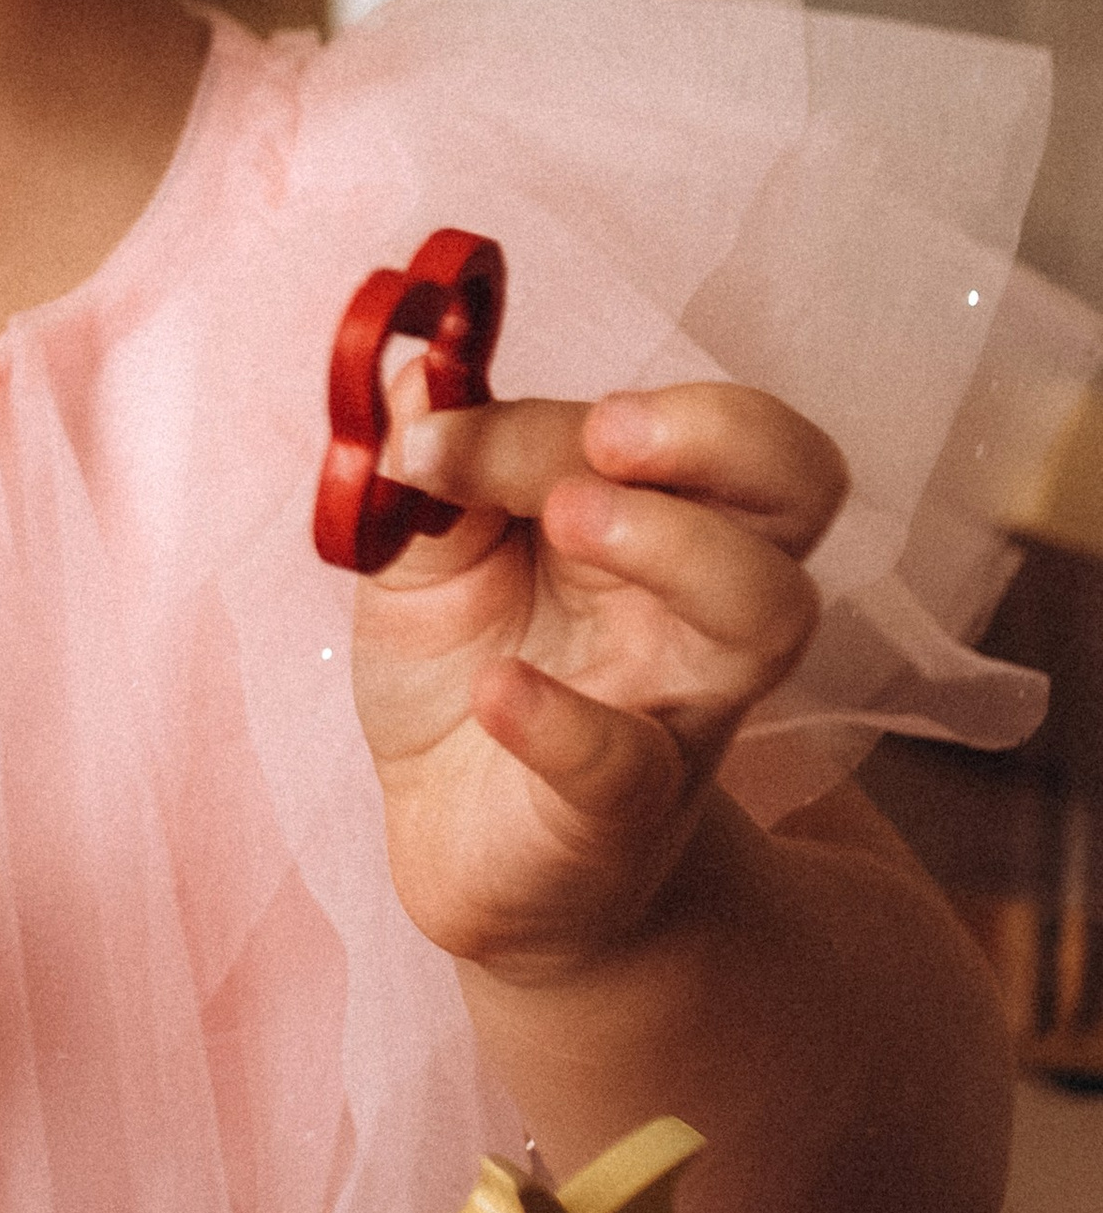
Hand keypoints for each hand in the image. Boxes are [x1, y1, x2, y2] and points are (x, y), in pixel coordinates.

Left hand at [351, 382, 845, 983]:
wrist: (459, 838)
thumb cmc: (471, 666)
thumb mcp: (426, 549)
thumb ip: (429, 463)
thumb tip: (413, 373)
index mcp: (655, 509)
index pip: (669, 425)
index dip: (560, 412)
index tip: (438, 426)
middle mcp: (697, 595)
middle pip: (799, 481)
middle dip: (722, 433)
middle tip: (608, 435)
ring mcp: (676, 700)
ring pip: (769, 610)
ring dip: (677, 545)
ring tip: (570, 521)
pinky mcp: (625, 808)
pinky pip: (629, 764)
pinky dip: (564, 723)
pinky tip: (499, 691)